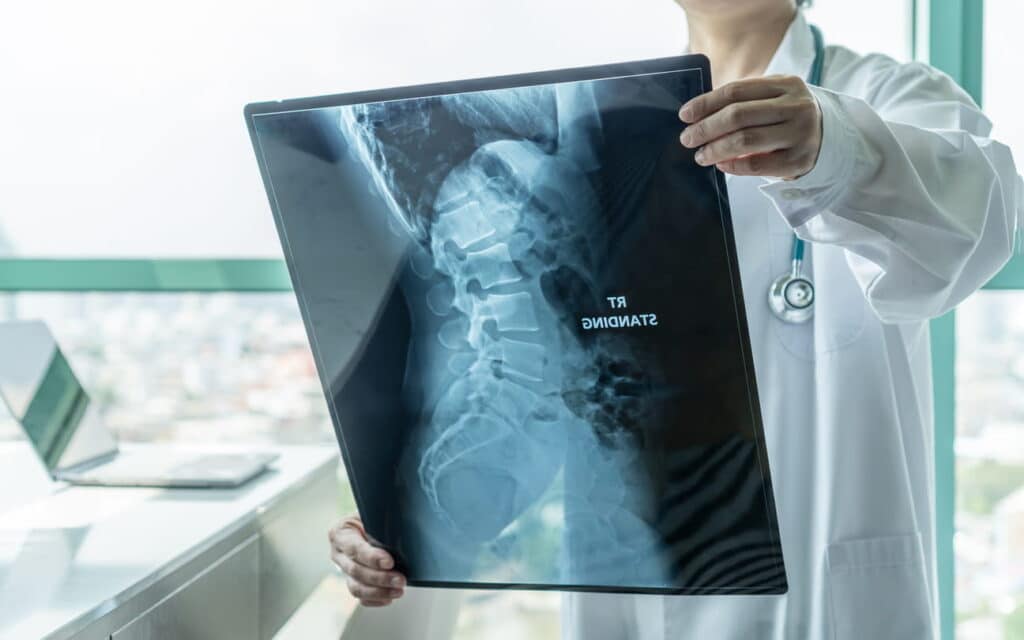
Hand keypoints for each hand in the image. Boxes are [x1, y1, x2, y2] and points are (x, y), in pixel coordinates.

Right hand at [329, 515, 405, 606]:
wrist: (369, 524)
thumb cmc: (372, 517)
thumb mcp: (373, 512)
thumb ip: (382, 518)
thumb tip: (407, 522)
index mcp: (340, 532)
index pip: (353, 547)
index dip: (371, 557)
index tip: (389, 562)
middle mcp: (338, 553)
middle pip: (355, 570)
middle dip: (380, 577)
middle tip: (401, 579)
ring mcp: (344, 570)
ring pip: (356, 587)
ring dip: (379, 591)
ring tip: (399, 590)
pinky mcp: (352, 581)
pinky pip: (360, 596)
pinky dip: (375, 599)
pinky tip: (389, 597)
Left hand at [678, 75, 822, 179]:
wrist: (829, 137)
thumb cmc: (790, 117)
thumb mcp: (775, 98)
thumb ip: (745, 101)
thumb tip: (699, 115)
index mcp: (786, 84)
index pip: (736, 91)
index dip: (706, 103)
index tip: (685, 114)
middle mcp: (796, 106)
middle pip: (738, 115)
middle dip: (706, 128)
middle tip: (687, 139)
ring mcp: (800, 133)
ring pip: (745, 141)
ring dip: (716, 149)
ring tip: (701, 155)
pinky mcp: (798, 160)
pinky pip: (757, 165)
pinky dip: (734, 166)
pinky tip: (722, 164)